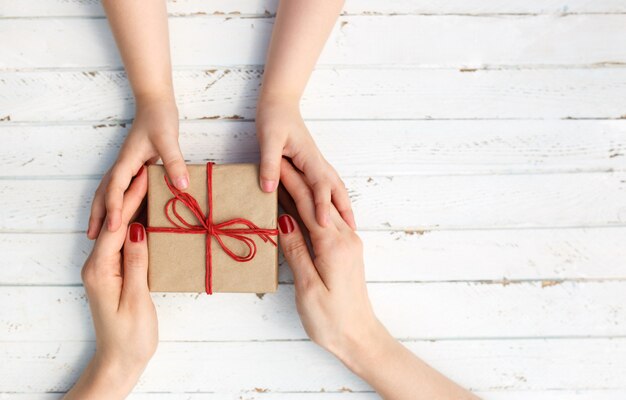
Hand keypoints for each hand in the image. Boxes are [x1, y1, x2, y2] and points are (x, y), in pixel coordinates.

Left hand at [66, 167, 156, 398]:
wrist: (120, 361)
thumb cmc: (131, 336)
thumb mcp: (136, 299)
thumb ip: (135, 263)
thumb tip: (136, 228)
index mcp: (101, 270)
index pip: (118, 227)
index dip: (131, 200)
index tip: (146, 178)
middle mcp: (98, 266)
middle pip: (116, 224)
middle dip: (132, 198)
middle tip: (149, 173)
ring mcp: (105, 270)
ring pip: (120, 232)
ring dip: (134, 209)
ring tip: (150, 187)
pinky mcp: (113, 275)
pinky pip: (123, 244)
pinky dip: (135, 227)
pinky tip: (146, 217)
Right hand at [88, 97, 187, 238]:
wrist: (154, 103)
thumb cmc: (159, 118)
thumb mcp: (168, 139)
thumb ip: (173, 161)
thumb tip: (182, 186)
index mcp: (127, 161)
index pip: (116, 189)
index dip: (114, 209)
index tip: (113, 229)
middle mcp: (122, 166)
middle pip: (103, 194)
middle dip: (97, 216)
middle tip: (94, 238)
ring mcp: (125, 167)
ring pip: (108, 192)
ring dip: (102, 211)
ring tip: (100, 232)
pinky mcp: (132, 167)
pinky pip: (120, 189)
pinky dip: (116, 203)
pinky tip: (124, 214)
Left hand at [256, 97, 355, 229]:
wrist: (279, 102)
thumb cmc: (274, 118)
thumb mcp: (268, 139)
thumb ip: (270, 164)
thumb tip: (269, 189)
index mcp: (309, 158)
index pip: (320, 186)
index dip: (322, 206)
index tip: (324, 225)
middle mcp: (318, 162)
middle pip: (337, 188)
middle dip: (345, 210)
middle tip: (353, 231)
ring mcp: (317, 163)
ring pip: (336, 186)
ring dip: (344, 204)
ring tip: (350, 224)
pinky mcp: (312, 163)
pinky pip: (328, 183)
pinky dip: (336, 197)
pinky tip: (334, 207)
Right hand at [276, 158, 378, 357]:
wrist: (360, 338)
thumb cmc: (331, 319)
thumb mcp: (308, 286)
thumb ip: (297, 250)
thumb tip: (284, 219)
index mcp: (334, 246)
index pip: (309, 206)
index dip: (291, 184)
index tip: (276, 164)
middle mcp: (346, 239)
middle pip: (318, 203)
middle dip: (297, 182)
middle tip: (278, 162)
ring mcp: (349, 245)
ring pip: (323, 211)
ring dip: (304, 193)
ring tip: (285, 178)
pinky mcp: (347, 253)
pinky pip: (328, 223)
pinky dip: (312, 211)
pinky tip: (301, 208)